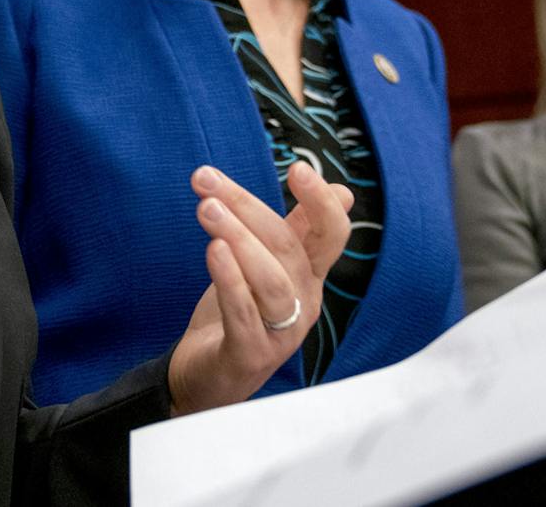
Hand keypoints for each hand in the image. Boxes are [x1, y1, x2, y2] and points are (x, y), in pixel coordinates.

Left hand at [165, 162, 353, 415]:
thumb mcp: (265, 265)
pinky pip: (244, 313)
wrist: (205, 378)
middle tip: (208, 179)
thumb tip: (341, 190)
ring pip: (271, 280)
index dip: (320, 202)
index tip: (297, 168)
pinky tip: (212, 250)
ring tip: (206, 208)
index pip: (330, 235)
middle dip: (248, 207)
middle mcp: (303, 303)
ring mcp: (281, 333)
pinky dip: (230, 279)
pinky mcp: (250, 354)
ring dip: (239, 238)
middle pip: (288, 248)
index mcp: (310, 277)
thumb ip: (295, 230)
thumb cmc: (237, 313)